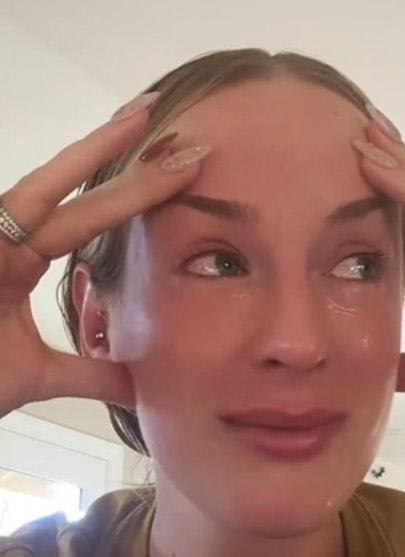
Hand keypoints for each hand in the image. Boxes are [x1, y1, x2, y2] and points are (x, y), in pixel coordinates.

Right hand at [0, 94, 204, 415]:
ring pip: (32, 191)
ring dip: (85, 158)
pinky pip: (9, 217)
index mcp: (16, 261)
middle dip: (116, 154)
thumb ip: (87, 374)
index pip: (83, 216)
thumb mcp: (35, 377)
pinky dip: (42, 196)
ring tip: (135, 121)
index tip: (177, 161)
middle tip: (160, 111)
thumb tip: (137, 386)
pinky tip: (85, 155)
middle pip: (64, 190)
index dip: (129, 189)